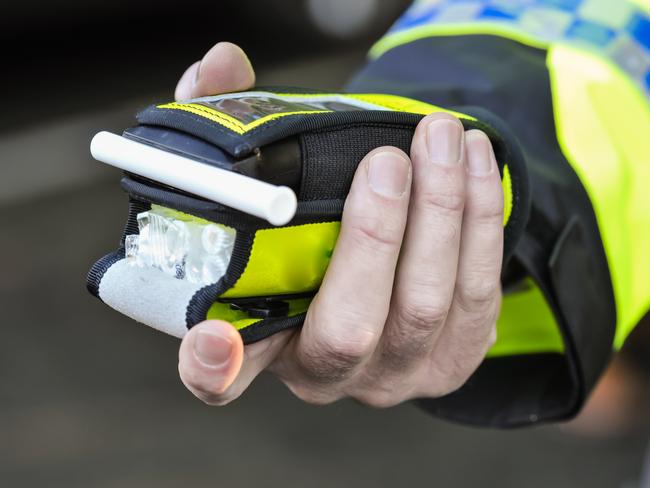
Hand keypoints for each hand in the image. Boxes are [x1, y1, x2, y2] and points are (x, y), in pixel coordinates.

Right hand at [176, 42, 502, 406]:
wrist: (376, 258)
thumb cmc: (308, 223)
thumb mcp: (261, 179)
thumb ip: (229, 123)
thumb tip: (221, 63)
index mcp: (260, 341)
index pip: (219, 377)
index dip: (211, 366)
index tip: (214, 337)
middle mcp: (325, 372)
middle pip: (350, 329)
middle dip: (375, 237)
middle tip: (386, 161)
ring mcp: (394, 373)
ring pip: (427, 305)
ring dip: (441, 212)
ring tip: (441, 137)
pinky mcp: (453, 358)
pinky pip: (478, 294)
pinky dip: (480, 221)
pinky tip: (474, 163)